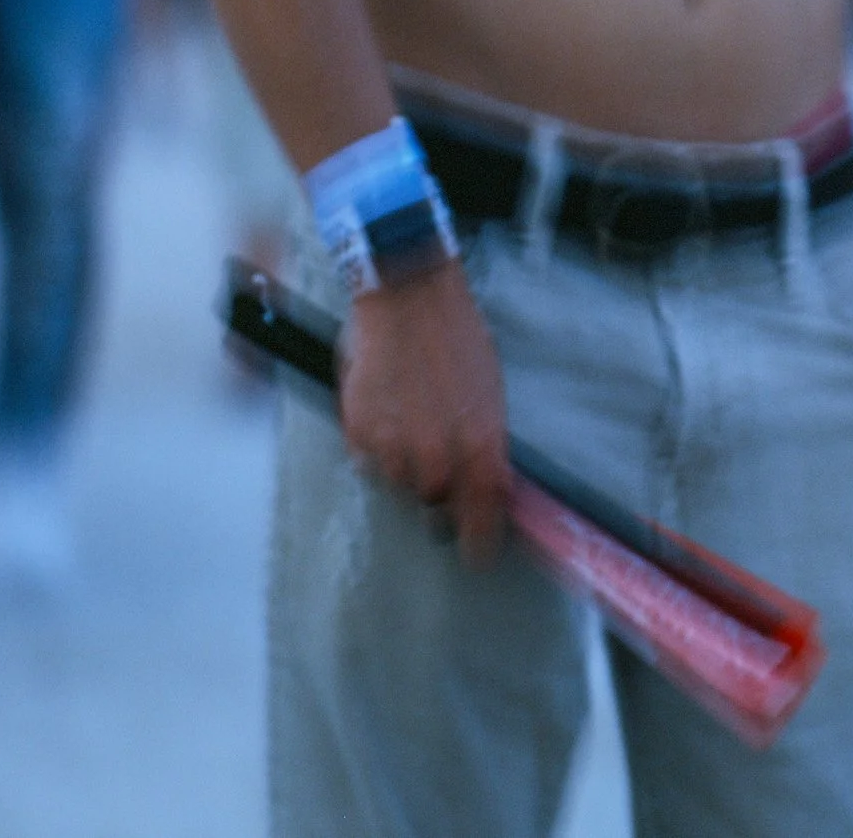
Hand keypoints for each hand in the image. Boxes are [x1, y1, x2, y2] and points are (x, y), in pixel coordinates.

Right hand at [338, 262, 510, 560]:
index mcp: (482, 446)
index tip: (478, 555)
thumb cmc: (457, 337)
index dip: (480, 544)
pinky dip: (378, 448)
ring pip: (401, 486)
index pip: (484, 520)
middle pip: (436, 508)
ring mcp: (396, 450)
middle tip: (438, 467)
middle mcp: (439, 458)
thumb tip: (491, 483)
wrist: (409, 297)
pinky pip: (370, 462)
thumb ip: (486, 444)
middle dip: (439, 496)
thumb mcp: (489, 392)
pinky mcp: (361, 436)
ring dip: (406, 468)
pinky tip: (388, 411)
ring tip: (411, 422)